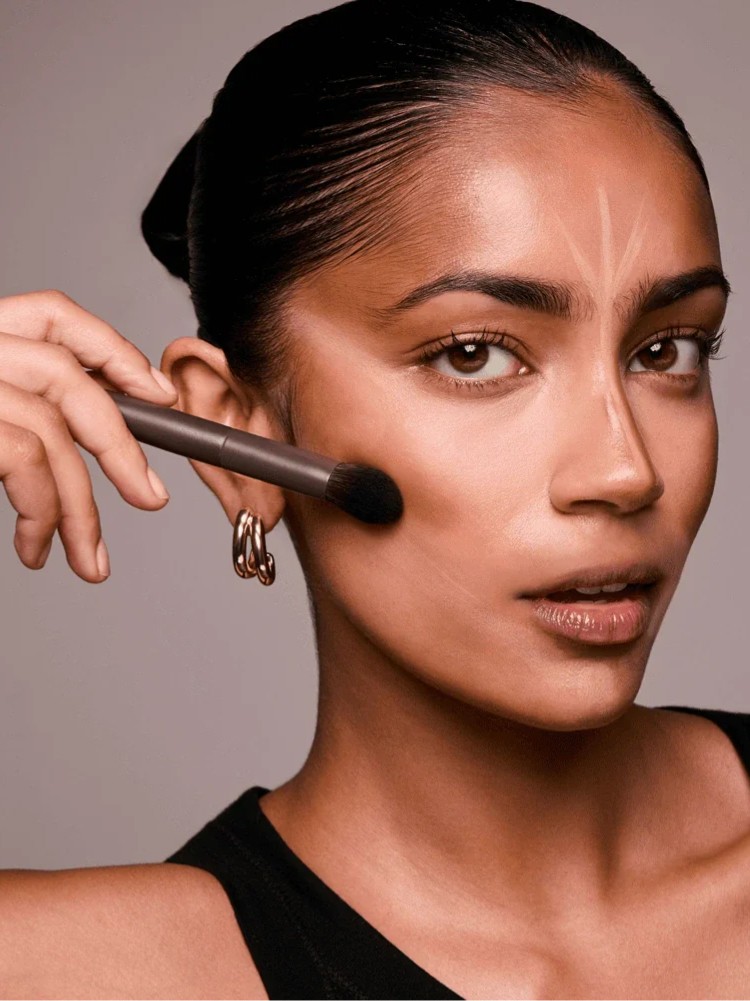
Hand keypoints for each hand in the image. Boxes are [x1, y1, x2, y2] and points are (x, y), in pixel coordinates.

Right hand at [0, 289, 178, 581]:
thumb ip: (24, 407)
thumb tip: (96, 437)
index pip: (52, 316)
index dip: (112, 351)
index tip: (159, 393)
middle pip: (66, 379)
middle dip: (121, 445)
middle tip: (153, 501)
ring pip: (51, 432)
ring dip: (82, 508)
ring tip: (90, 560)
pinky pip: (24, 462)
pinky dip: (44, 514)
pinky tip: (38, 547)